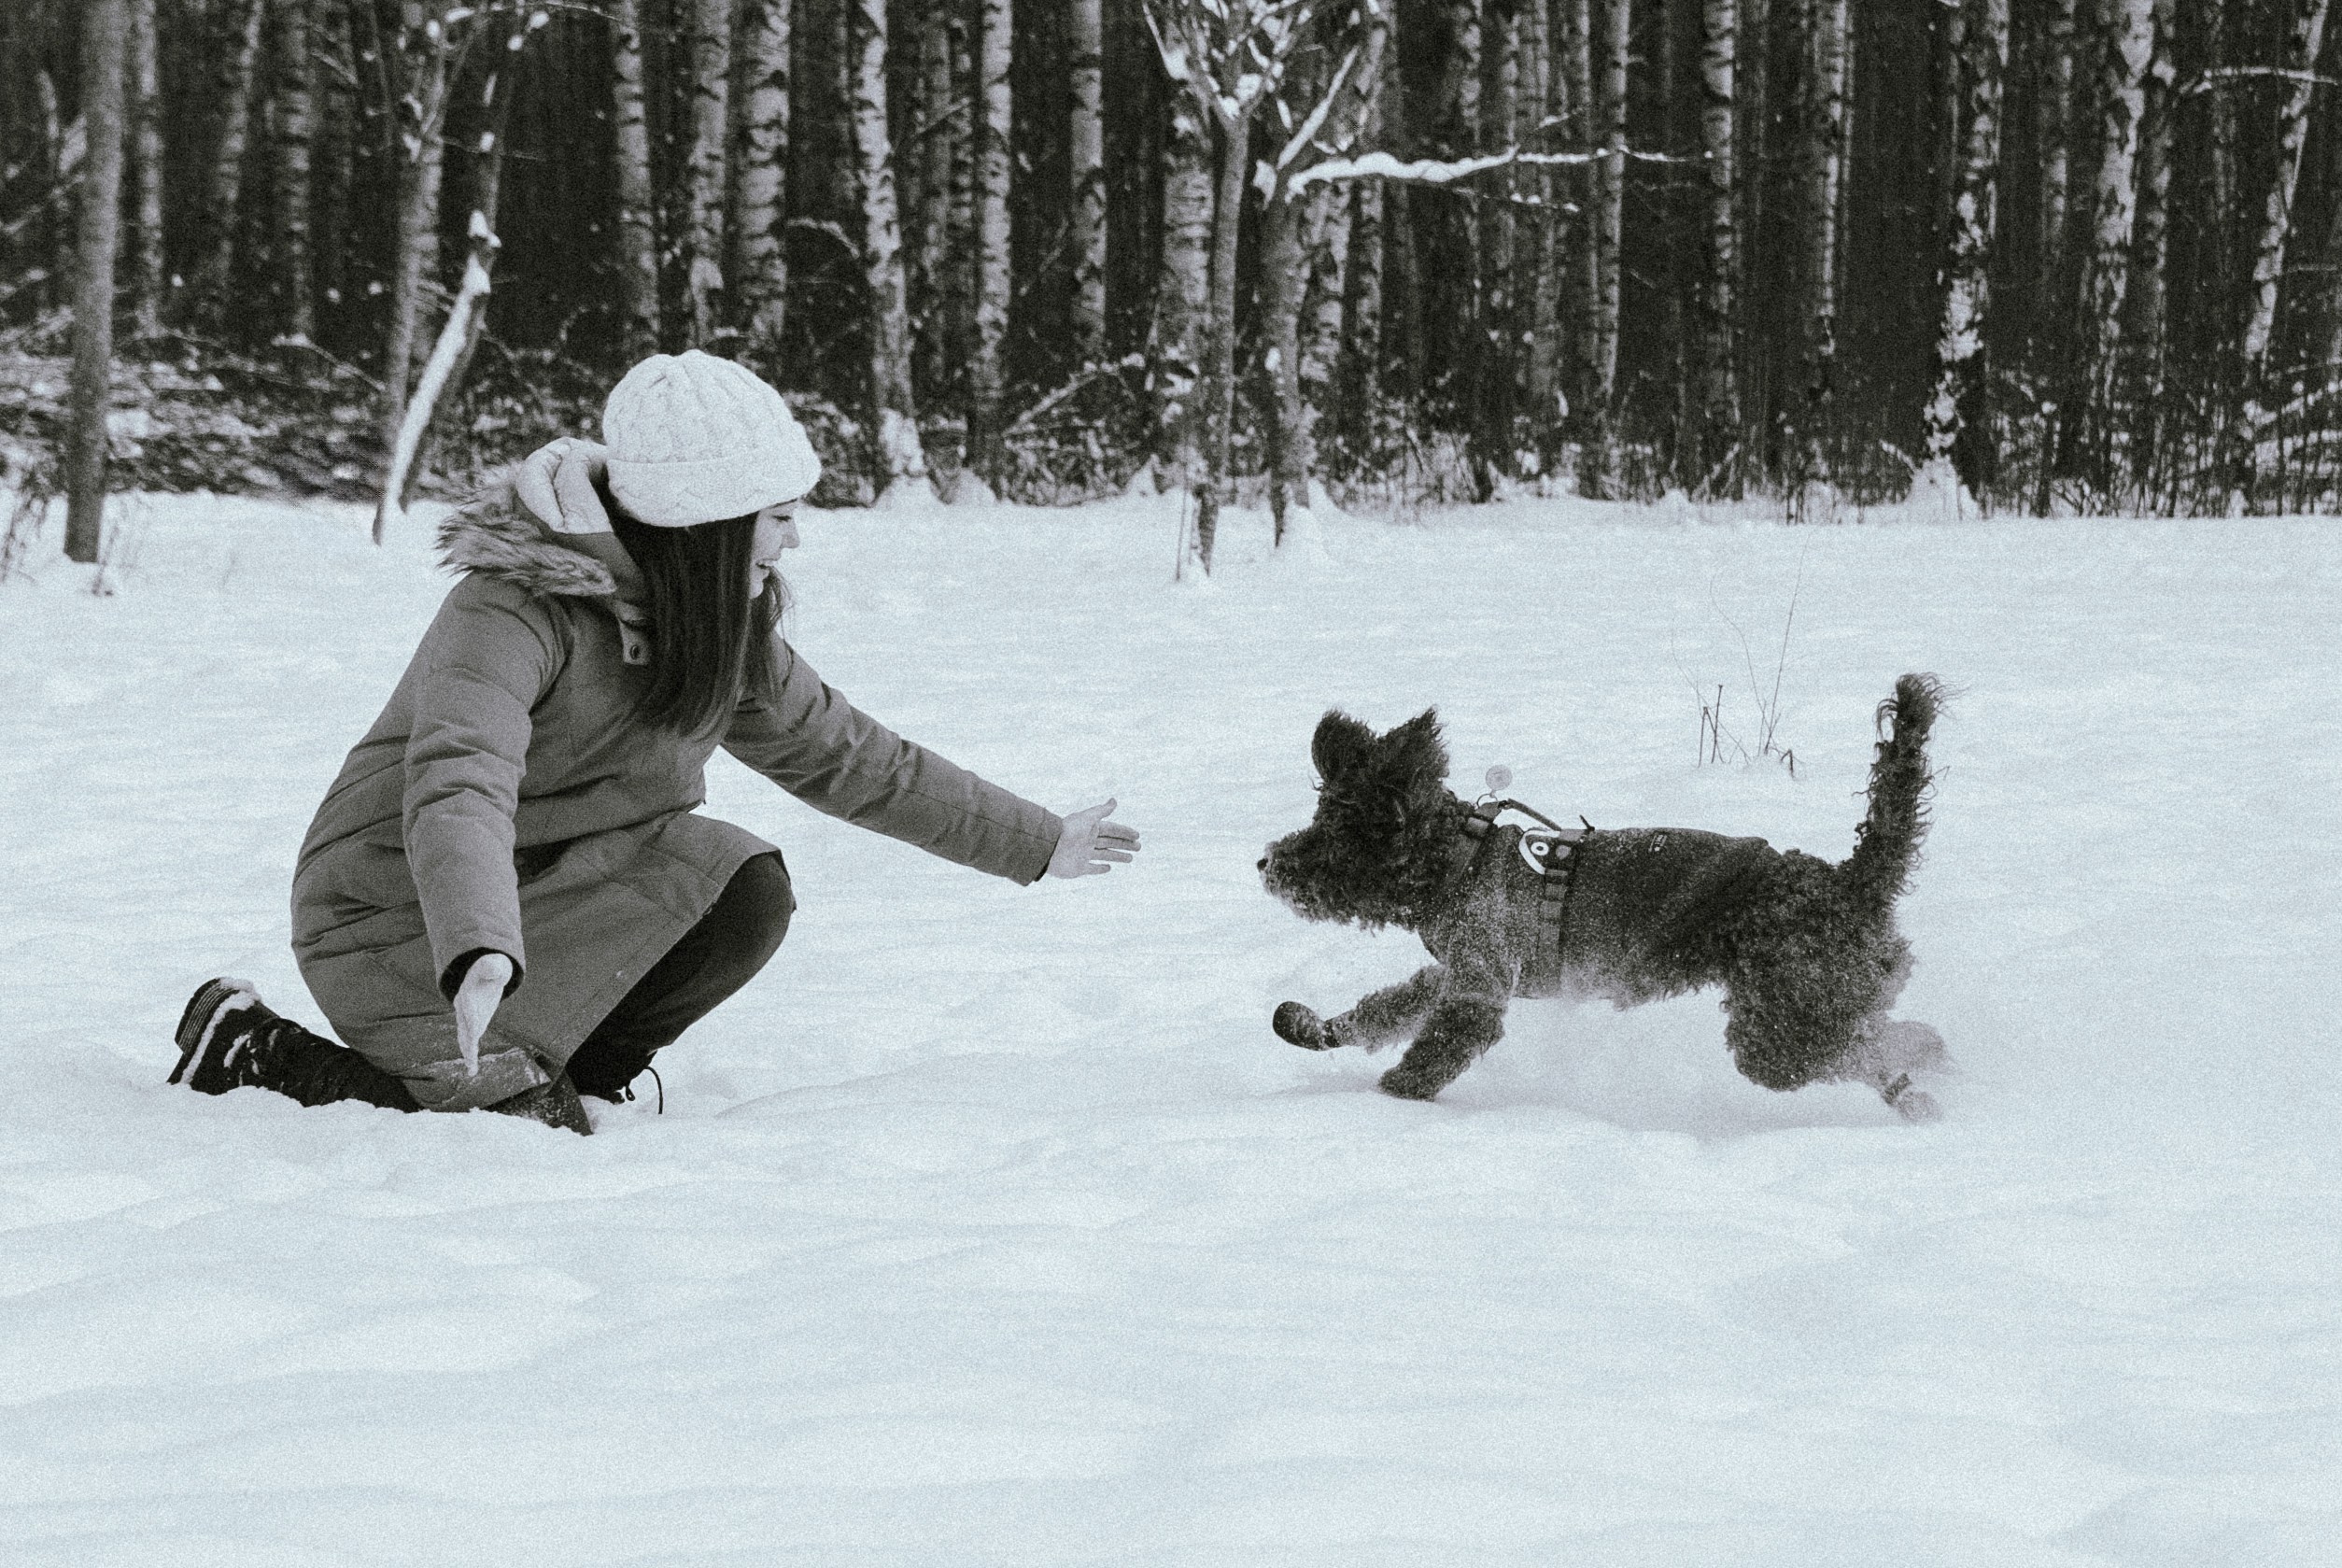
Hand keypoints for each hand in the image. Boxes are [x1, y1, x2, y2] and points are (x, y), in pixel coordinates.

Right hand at [454, 952, 513, 1074]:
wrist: (480, 976)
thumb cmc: (488, 970)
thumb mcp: (492, 966)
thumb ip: (492, 967)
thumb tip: (495, 968)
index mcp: (467, 995)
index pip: (469, 1009)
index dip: (471, 1019)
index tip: (475, 1032)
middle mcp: (463, 1009)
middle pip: (464, 1027)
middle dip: (467, 1041)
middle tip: (471, 1053)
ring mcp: (466, 1019)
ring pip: (465, 1038)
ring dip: (468, 1053)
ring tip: (472, 1069)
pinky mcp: (472, 1026)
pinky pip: (469, 1042)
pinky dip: (470, 1055)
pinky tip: (472, 1070)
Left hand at [1047, 798, 1139, 878]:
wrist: (1050, 847)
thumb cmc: (1069, 830)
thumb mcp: (1088, 818)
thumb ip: (1101, 811)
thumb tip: (1114, 800)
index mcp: (1090, 829)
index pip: (1112, 830)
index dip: (1124, 832)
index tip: (1137, 835)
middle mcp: (1088, 841)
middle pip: (1110, 842)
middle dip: (1124, 844)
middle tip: (1139, 847)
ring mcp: (1084, 855)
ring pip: (1105, 855)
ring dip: (1118, 856)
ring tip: (1131, 858)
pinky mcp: (1078, 868)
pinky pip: (1092, 868)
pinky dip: (1100, 869)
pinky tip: (1109, 868)